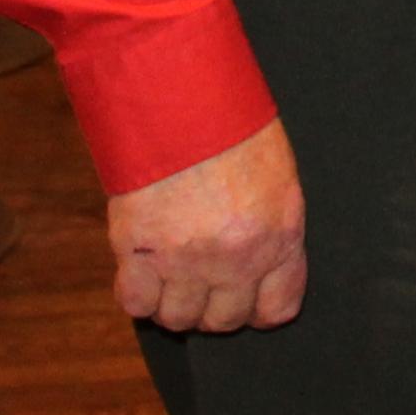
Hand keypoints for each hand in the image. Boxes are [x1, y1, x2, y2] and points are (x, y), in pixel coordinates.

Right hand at [108, 117, 305, 333]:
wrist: (180, 95)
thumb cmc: (233, 124)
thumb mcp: (277, 174)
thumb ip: (271, 226)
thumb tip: (260, 262)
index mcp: (279, 234)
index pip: (277, 307)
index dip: (260, 307)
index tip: (248, 299)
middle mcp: (235, 257)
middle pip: (224, 319)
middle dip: (215, 307)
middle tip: (204, 282)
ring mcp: (185, 259)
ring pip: (178, 318)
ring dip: (174, 303)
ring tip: (172, 275)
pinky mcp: (137, 251)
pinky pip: (135, 303)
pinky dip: (138, 294)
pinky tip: (144, 272)